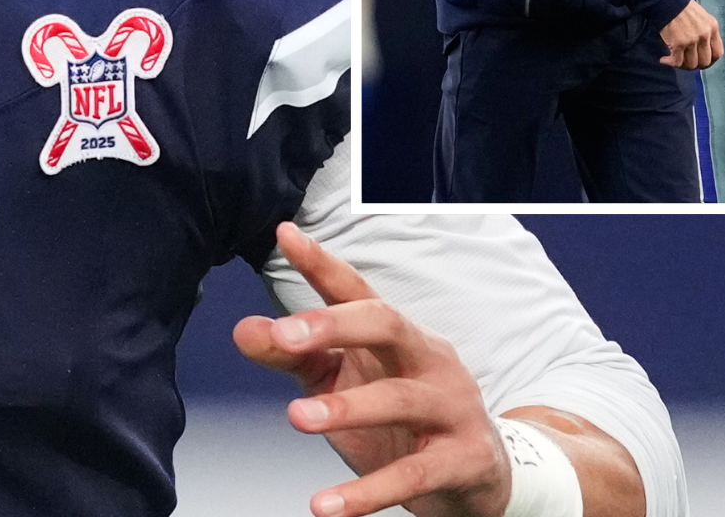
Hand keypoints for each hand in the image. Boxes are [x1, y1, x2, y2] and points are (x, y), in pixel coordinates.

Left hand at [234, 222, 512, 516]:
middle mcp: (428, 358)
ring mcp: (451, 406)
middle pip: (387, 324)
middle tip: (286, 334)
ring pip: (401, 398)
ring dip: (348, 407)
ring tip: (297, 417)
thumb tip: (244, 330)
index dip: (322, 264)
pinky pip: (414, 474)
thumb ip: (296, 355)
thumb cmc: (401, 422)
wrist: (479, 479)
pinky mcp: (463, 459)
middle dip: (337, 324)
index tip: (285, 235)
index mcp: (398, 335)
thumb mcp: (344, 382)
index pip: (358, 290)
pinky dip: (368, 492)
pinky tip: (325, 505)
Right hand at [658, 0, 722, 68]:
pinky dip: (670, 63)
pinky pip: (677, 61)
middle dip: (696, 65)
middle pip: (705, 61)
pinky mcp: (678, 44)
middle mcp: (705, 36)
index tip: (701, 61)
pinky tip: (664, 60)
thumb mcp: (703, 17)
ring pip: (692, 64)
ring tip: (675, 61)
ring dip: (682, 65)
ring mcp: (692, 41)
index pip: (718, 53)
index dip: (711, 61)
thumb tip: (703, 48)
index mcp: (712, 28)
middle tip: (686, 63)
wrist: (667, 1)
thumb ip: (706, 32)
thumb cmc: (683, 8)